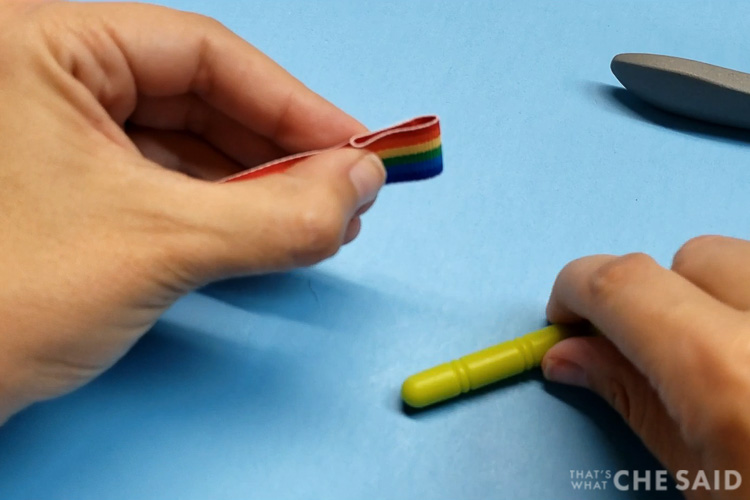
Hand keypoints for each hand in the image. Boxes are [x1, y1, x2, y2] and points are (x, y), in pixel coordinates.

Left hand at [0, 1, 384, 421]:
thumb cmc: (2, 300)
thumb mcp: (159, 244)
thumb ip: (278, 213)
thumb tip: (362, 184)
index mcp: (39, 47)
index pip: (201, 53)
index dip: (292, 102)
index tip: (355, 146)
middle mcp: (44, 78)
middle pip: (198, 97)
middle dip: (279, 150)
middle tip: (344, 191)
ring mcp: (52, 135)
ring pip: (184, 143)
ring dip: (257, 183)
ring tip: (317, 218)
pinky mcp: (64, 188)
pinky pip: (162, 182)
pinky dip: (220, 208)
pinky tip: (264, 231)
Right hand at [542, 236, 749, 498]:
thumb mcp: (704, 478)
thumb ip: (633, 402)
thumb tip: (569, 356)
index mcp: (725, 368)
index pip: (624, 284)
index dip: (577, 289)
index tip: (563, 316)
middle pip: (694, 257)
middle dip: (660, 296)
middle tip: (654, 355)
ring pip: (745, 260)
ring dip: (718, 295)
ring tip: (726, 357)